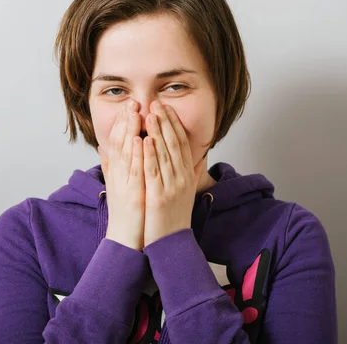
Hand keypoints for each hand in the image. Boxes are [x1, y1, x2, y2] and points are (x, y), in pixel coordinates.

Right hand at [99, 100, 145, 250]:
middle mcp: (118, 175)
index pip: (118, 141)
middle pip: (119, 142)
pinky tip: (137, 138)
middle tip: (132, 101)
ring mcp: (124, 183)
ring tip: (134, 112)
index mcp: (117, 172)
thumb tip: (103, 148)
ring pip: (125, 152)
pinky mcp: (132, 193)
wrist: (127, 240)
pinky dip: (134, 153)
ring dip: (129, 130)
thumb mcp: (118, 186)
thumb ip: (112, 166)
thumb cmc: (127, 214)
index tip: (129, 106)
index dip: (123, 122)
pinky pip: (133, 170)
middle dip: (125, 120)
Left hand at [142, 101, 204, 246]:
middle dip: (165, 121)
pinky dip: (150, 155)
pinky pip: (154, 172)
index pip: (181, 143)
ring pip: (164, 154)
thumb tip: (201, 157)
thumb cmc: (175, 217)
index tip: (166, 107)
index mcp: (186, 175)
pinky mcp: (159, 197)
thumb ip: (193, 172)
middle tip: (157, 102)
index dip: (174, 124)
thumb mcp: (188, 191)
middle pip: (174, 144)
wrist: (172, 243)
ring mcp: (172, 187)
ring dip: (157, 132)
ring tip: (150, 114)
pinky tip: (145, 140)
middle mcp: (182, 178)